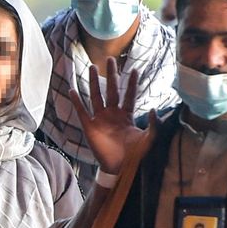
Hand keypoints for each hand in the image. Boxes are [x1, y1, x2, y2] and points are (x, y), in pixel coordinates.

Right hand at [73, 58, 154, 173]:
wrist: (121, 168)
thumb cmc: (136, 154)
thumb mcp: (150, 138)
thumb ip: (154, 123)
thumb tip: (154, 108)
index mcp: (126, 116)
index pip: (129, 95)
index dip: (131, 83)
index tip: (134, 69)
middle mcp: (113, 114)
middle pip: (111, 90)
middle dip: (111, 75)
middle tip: (110, 60)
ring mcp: (100, 120)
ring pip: (96, 96)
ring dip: (94, 82)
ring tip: (92, 67)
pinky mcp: (90, 127)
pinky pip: (82, 112)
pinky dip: (76, 101)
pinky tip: (72, 90)